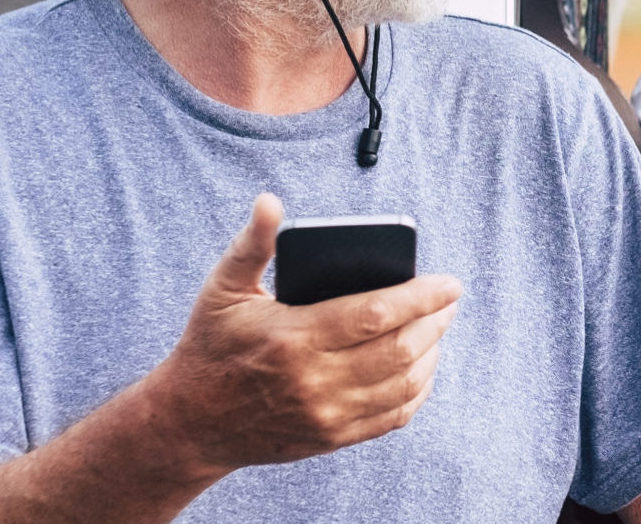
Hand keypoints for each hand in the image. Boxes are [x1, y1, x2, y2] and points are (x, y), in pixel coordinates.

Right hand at [144, 194, 460, 479]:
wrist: (190, 422)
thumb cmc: (211, 344)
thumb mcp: (222, 289)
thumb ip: (253, 244)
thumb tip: (271, 202)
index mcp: (294, 337)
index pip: (376, 314)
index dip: (422, 297)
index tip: (450, 283)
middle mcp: (314, 380)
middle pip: (400, 349)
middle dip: (436, 321)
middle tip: (449, 300)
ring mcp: (326, 414)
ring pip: (403, 384)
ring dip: (432, 353)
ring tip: (439, 326)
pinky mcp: (332, 438)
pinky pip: (393, 416)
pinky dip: (418, 390)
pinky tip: (423, 366)